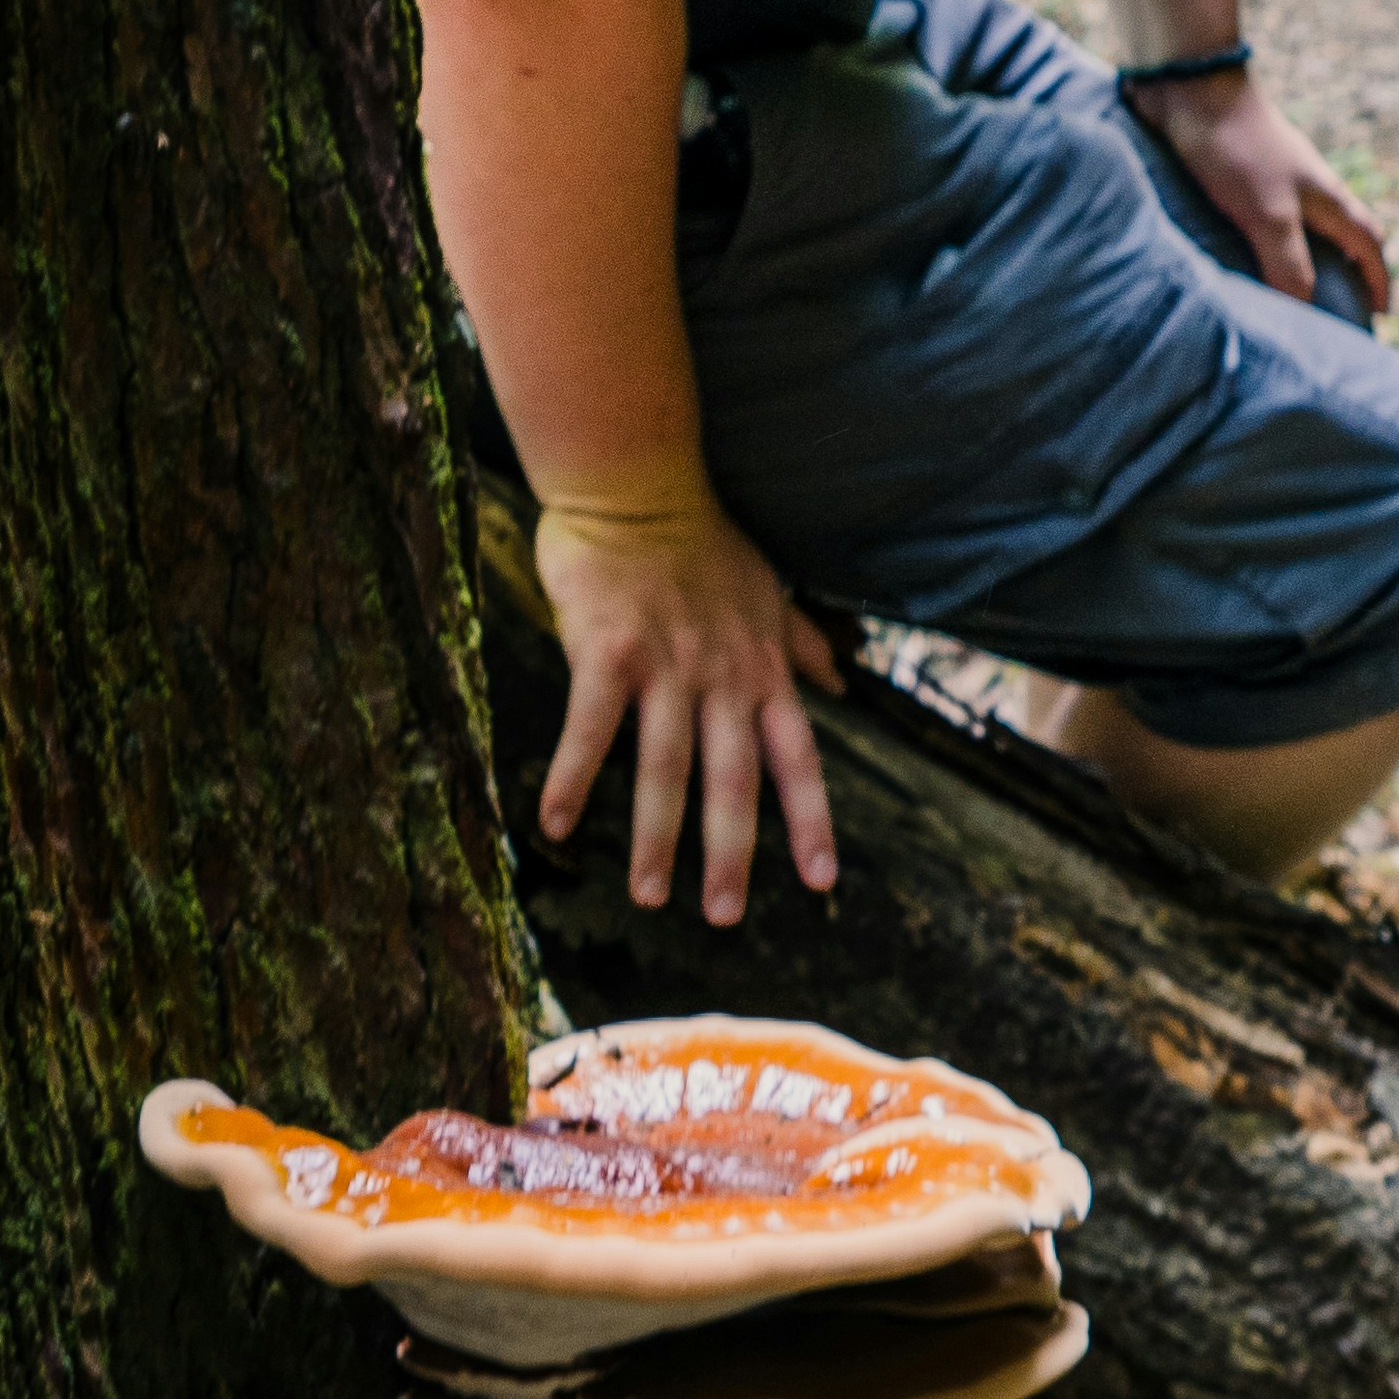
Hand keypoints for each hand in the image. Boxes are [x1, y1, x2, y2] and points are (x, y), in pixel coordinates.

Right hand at [532, 475, 843, 922]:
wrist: (637, 481)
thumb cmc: (701, 537)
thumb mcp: (769, 590)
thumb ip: (802, 643)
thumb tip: (845, 682)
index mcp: (761, 669)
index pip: (798, 758)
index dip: (810, 820)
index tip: (822, 880)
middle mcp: (722, 677)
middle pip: (732, 781)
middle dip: (731, 855)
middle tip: (722, 916)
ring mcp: (666, 666)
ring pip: (665, 768)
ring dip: (655, 838)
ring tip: (649, 896)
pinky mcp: (608, 652)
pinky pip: (590, 728)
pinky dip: (572, 777)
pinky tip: (553, 822)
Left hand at [1146, 70, 1391, 316]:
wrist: (1190, 84)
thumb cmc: (1236, 148)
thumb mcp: (1269, 214)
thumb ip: (1289, 263)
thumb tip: (1305, 312)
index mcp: (1327, 196)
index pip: (1369, 243)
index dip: (1378, 279)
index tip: (1379, 315)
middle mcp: (1305, 187)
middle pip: (1339, 234)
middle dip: (1343, 272)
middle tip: (1329, 311)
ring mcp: (1271, 176)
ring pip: (1296, 226)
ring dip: (1296, 258)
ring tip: (1276, 295)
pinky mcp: (1235, 171)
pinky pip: (1256, 216)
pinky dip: (1256, 242)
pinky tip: (1228, 259)